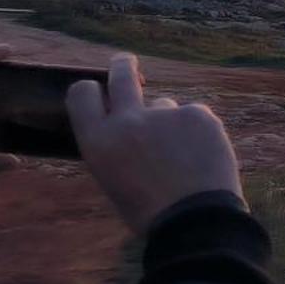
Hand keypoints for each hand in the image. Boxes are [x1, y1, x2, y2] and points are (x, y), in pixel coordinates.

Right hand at [67, 53, 241, 234]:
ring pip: (165, 105)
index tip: (98, 88)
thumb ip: (116, 148)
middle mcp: (126, 121)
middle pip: (121, 75)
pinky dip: (199, 131)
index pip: (81, 94)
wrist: (194, 221)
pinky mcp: (197, 113)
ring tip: (182, 158)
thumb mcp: (114, 180)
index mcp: (98, 141)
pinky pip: (195, 115)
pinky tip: (203, 157)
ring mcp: (164, 113)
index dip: (90, 89)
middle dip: (123, 65)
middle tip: (125, 62)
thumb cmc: (150, 212)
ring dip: (170, 122)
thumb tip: (126, 130)